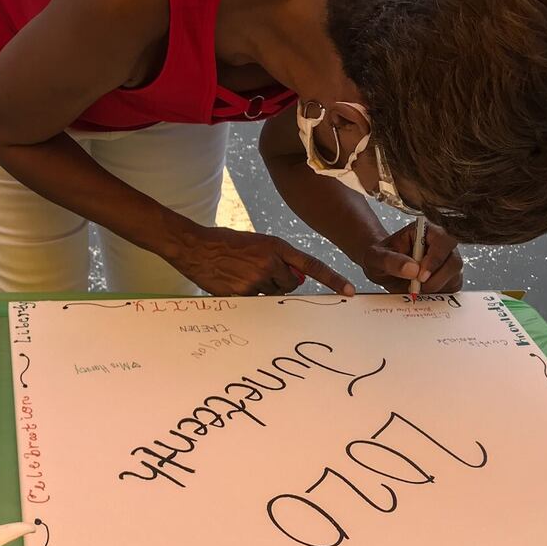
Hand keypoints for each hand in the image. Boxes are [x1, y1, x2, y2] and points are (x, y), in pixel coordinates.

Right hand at [167, 225, 355, 296]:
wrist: (196, 247)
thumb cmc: (226, 243)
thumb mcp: (257, 243)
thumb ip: (278, 258)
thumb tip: (296, 278)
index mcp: (276, 246)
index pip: (312, 265)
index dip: (333, 279)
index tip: (349, 291)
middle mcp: (271, 263)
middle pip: (292, 284)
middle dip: (282, 281)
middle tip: (260, 271)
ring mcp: (257, 280)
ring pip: (275, 294)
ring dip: (265, 288)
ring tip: (243, 275)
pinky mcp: (244, 294)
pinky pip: (258, 301)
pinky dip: (250, 295)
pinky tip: (235, 282)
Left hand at [361, 221, 463, 293]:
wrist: (383, 268)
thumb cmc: (380, 257)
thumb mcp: (376, 257)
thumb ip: (391, 261)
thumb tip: (413, 269)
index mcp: (425, 230)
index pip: (444, 238)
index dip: (436, 258)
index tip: (420, 275)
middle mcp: (441, 244)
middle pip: (454, 260)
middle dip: (436, 278)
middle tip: (417, 286)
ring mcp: (448, 259)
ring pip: (456, 275)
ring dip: (436, 286)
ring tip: (415, 287)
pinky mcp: (450, 276)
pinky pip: (454, 286)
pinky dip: (439, 292)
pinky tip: (423, 291)